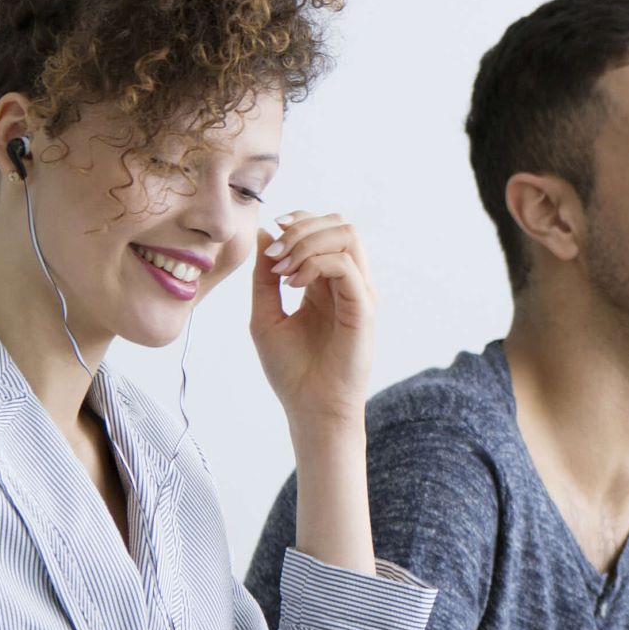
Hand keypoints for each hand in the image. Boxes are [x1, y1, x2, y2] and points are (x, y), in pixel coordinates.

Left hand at [249, 211, 376, 426]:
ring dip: (308, 241)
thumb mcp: (265, 314)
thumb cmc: (292, 371)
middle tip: (275, 252)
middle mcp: (348, 283)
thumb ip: (264, 276)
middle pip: (341, 224)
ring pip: (347, 237)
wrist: (310, 408)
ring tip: (283, 267)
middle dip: (303, 227)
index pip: (325, 229)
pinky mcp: (363, 308)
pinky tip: (293, 283)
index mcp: (327, 283)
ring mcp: (359, 294)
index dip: (300, 220)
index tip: (271, 236)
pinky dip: (315, 263)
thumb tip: (265, 232)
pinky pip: (345, 266)